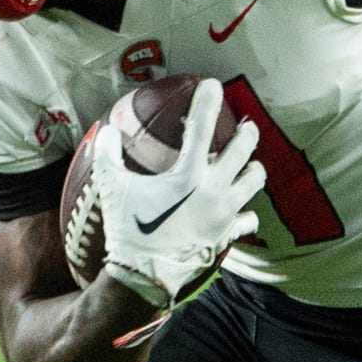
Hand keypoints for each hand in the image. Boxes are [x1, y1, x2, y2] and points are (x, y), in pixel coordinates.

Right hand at [93, 77, 264, 305]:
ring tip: (249, 165)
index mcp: (189, 174)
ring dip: (253, 170)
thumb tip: (106, 130)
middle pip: (244, 151)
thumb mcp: (112, 188)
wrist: (145, 276)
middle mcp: (215, 191)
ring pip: (255, 182)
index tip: (213, 84)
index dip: (207, 101)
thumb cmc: (128, 229)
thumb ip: (109, 155)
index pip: (201, 127)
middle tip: (246, 126)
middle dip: (247, 133)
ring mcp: (226, 214)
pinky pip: (249, 219)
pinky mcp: (229, 235)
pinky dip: (246, 212)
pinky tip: (241, 210)